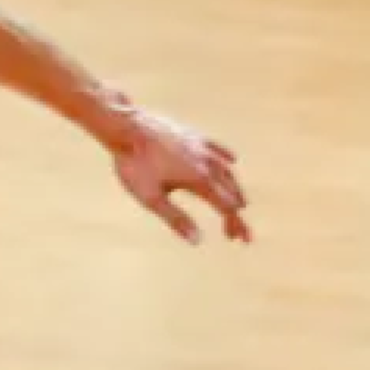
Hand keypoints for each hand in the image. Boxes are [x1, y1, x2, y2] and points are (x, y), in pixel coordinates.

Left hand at [108, 107, 250, 244]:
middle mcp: (207, 162)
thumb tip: (197, 241)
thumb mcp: (152, 198)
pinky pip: (218, 149)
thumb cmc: (135, 165)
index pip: (226, 207)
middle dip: (235, 213)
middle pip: (230, 191)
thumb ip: (176, 219)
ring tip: (238, 203)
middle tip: (235, 232)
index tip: (242, 240)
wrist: (126, 128)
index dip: (235, 224)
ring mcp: (202, 147)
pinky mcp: (194, 136)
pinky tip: (232, 161)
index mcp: (200, 180)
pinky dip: (227, 160)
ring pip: (227, 171)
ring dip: (234, 190)